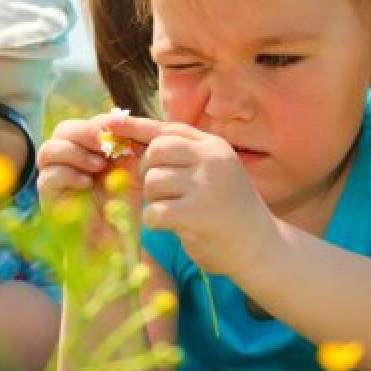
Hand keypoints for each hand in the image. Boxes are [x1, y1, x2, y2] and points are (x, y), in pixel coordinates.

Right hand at [37, 113, 143, 243]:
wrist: (114, 244)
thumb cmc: (124, 207)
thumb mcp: (130, 172)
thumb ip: (125, 146)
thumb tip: (120, 120)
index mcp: (86, 150)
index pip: (85, 124)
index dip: (101, 124)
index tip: (122, 132)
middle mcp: (66, 160)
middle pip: (63, 130)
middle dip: (85, 133)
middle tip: (106, 144)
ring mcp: (53, 177)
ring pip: (49, 149)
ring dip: (75, 152)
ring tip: (99, 166)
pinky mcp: (47, 198)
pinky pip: (47, 177)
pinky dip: (68, 175)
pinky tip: (87, 183)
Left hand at [103, 115, 276, 276]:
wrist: (261, 248)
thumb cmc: (228, 210)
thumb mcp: (212, 173)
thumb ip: (182, 155)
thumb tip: (130, 137)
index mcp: (214, 147)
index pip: (168, 130)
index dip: (136, 127)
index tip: (109, 122)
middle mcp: (212, 160)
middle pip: (155, 152)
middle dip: (148, 172)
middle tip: (160, 191)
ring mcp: (206, 186)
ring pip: (152, 183)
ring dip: (154, 200)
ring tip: (175, 211)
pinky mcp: (197, 215)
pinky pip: (154, 212)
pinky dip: (156, 222)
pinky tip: (173, 227)